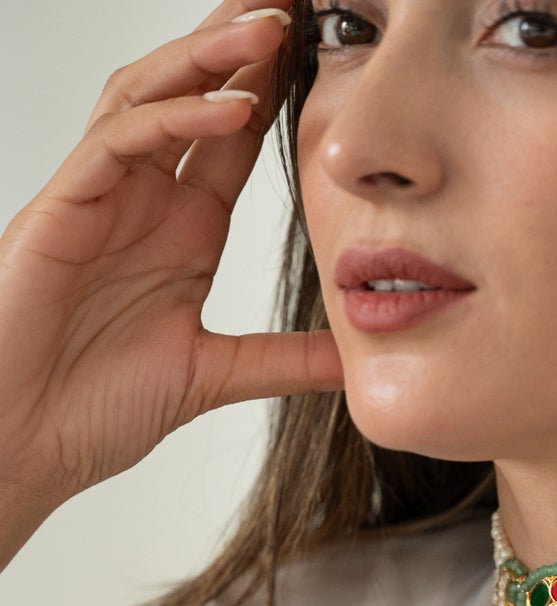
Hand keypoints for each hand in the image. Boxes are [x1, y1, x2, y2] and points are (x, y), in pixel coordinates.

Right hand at [0, 0, 343, 518]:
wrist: (28, 443)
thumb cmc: (96, 408)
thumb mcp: (216, 376)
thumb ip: (284, 360)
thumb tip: (357, 358)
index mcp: (182, 230)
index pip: (235, 138)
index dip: (278, 90)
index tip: (330, 53)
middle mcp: (143, 199)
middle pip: (193, 92)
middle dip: (242, 44)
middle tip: (296, 3)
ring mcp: (101, 196)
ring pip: (152, 94)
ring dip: (210, 58)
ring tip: (271, 27)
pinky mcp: (65, 206)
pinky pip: (121, 139)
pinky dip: (175, 117)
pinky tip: (230, 107)